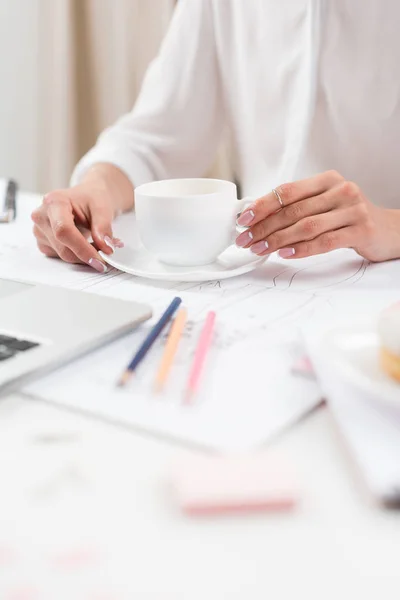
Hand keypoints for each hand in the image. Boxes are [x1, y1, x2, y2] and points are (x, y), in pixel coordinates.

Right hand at [32, 164, 132, 271]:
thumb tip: (106, 248)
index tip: (99, 260)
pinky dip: (79, 255)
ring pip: (63, 255)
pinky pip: (61, 257)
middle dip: (88, 255)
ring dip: (85, 255)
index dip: (82, 249)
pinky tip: (88, 244)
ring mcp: (40, 231)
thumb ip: (104, 227)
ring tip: (102, 244)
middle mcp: (41, 216)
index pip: (64, 231)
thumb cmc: (92, 198)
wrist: (86, 197)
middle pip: (63, 248)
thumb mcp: (103, 207)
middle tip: (109, 252)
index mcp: (54, 202)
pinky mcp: (43, 242)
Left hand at [236, 170, 399, 262]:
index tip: (243, 219)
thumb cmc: (349, 218)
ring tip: (260, 249)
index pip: (287, 191)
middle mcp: (341, 190)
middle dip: (264, 227)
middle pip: (293, 210)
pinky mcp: (361, 229)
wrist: (389, 230)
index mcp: (327, 180)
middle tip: (246, 240)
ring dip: (278, 239)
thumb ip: (299, 207)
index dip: (263, 205)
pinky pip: (325, 241)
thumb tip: (257, 219)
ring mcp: (353, 209)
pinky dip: (302, 249)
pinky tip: (286, 254)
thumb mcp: (325, 205)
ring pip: (306, 226)